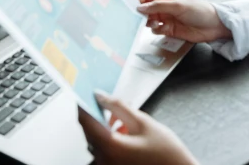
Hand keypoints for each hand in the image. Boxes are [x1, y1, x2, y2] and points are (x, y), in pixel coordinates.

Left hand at [78, 91, 197, 164]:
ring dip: (104, 127)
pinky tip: (125, 132)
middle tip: (108, 101)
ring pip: (96, 140)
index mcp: (110, 147)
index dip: (82, 103)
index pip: (85, 121)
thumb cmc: (166, 153)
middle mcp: (104, 160)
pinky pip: (103, 150)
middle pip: (89, 131)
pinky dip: (109, 138)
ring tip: (123, 120)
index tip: (84, 92)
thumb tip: (100, 95)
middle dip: (96, 114)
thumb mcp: (143, 122)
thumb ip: (118, 106)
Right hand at [136, 0, 231, 42]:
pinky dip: (156, 31)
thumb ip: (159, 6)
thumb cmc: (201, 10)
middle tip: (141, 19)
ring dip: (149, 23)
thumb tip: (141, 7)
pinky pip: (157, 30)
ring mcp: (167, 18)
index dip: (139, 0)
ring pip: (150, 20)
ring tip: (156, 24)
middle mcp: (165, 7)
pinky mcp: (170, 30)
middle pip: (146, 9)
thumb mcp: (179, 5)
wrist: (214, 26)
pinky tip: (163, 30)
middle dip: (141, 14)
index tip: (133, 7)